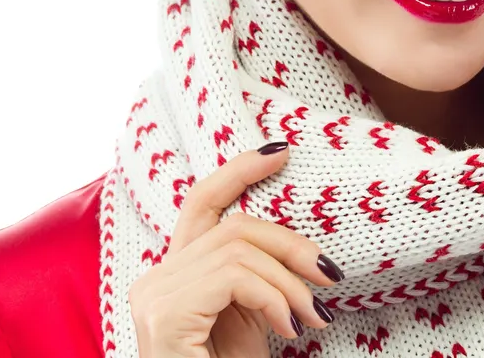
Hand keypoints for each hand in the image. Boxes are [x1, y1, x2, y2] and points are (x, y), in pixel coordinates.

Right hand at [128, 143, 346, 356]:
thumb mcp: (255, 318)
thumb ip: (261, 279)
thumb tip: (310, 250)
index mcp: (174, 275)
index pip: (201, 203)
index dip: (239, 171)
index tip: (281, 154)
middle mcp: (153, 279)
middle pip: (232, 225)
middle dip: (291, 243)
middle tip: (330, 277)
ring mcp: (153, 296)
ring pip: (239, 250)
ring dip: (290, 282)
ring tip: (313, 318)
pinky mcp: (164, 315)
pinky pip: (234, 278)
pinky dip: (274, 299)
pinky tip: (288, 329)